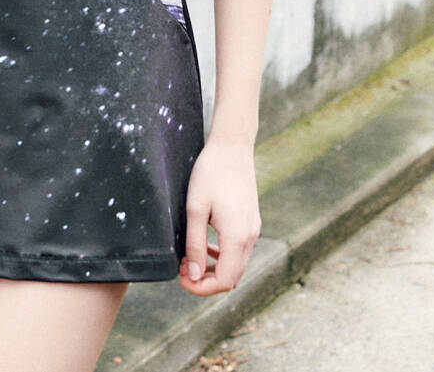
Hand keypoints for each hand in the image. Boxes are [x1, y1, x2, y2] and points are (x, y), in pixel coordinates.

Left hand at [177, 136, 260, 296]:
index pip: (223, 281)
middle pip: (231, 277)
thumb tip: (193, 276)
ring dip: (213, 268)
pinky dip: (222, 255)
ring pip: (235, 265)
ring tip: (189, 258)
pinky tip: (204, 244)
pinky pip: (238, 250)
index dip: (201, 287)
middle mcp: (250, 237)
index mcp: (237, 237)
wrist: (232, 146)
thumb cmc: (211, 172)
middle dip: (206, 280)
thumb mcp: (195, 208)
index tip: (180, 278)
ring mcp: (253, 229)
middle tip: (182, 269)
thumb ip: (195, 244)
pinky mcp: (250, 221)